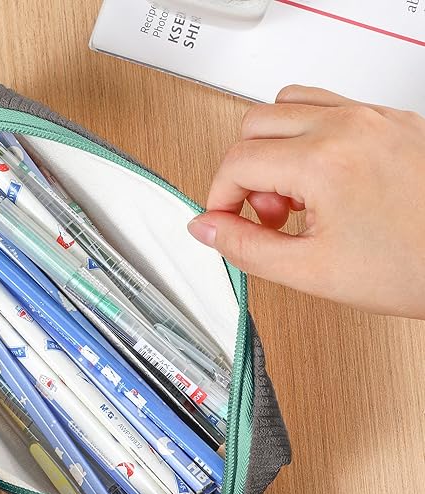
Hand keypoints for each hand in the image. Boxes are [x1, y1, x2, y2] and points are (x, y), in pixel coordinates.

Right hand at [188, 85, 424, 318]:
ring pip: (288, 105)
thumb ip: (246, 248)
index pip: (237, 161)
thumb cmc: (413, 267)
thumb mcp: (311, 272)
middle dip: (245, 173)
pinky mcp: (393, 120)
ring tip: (294, 195)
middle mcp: (349, 126)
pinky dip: (307, 137)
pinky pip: (329, 107)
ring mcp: (374, 117)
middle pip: (254, 124)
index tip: (227, 223)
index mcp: (325, 161)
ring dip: (273, 148)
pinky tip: (321, 180)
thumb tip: (206, 228)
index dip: (219, 198)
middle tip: (268, 215)